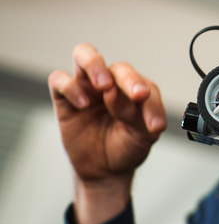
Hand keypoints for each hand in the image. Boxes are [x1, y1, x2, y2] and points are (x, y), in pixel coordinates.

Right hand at [48, 43, 166, 223]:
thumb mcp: (141, 137)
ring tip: (105, 86)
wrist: (106, 170)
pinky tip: (83, 104)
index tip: (155, 125)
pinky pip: (59, 80)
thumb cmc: (126, 146)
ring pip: (84, 53)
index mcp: (134, 90)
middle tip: (138, 95)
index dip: (151, 102)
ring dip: (95, 65)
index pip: (143, 83)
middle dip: (130, 79)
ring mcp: (87, 88)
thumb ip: (137, 115)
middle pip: (119, 67)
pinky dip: (70, 87)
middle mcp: (112, 83)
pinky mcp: (64, 99)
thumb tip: (118, 94)